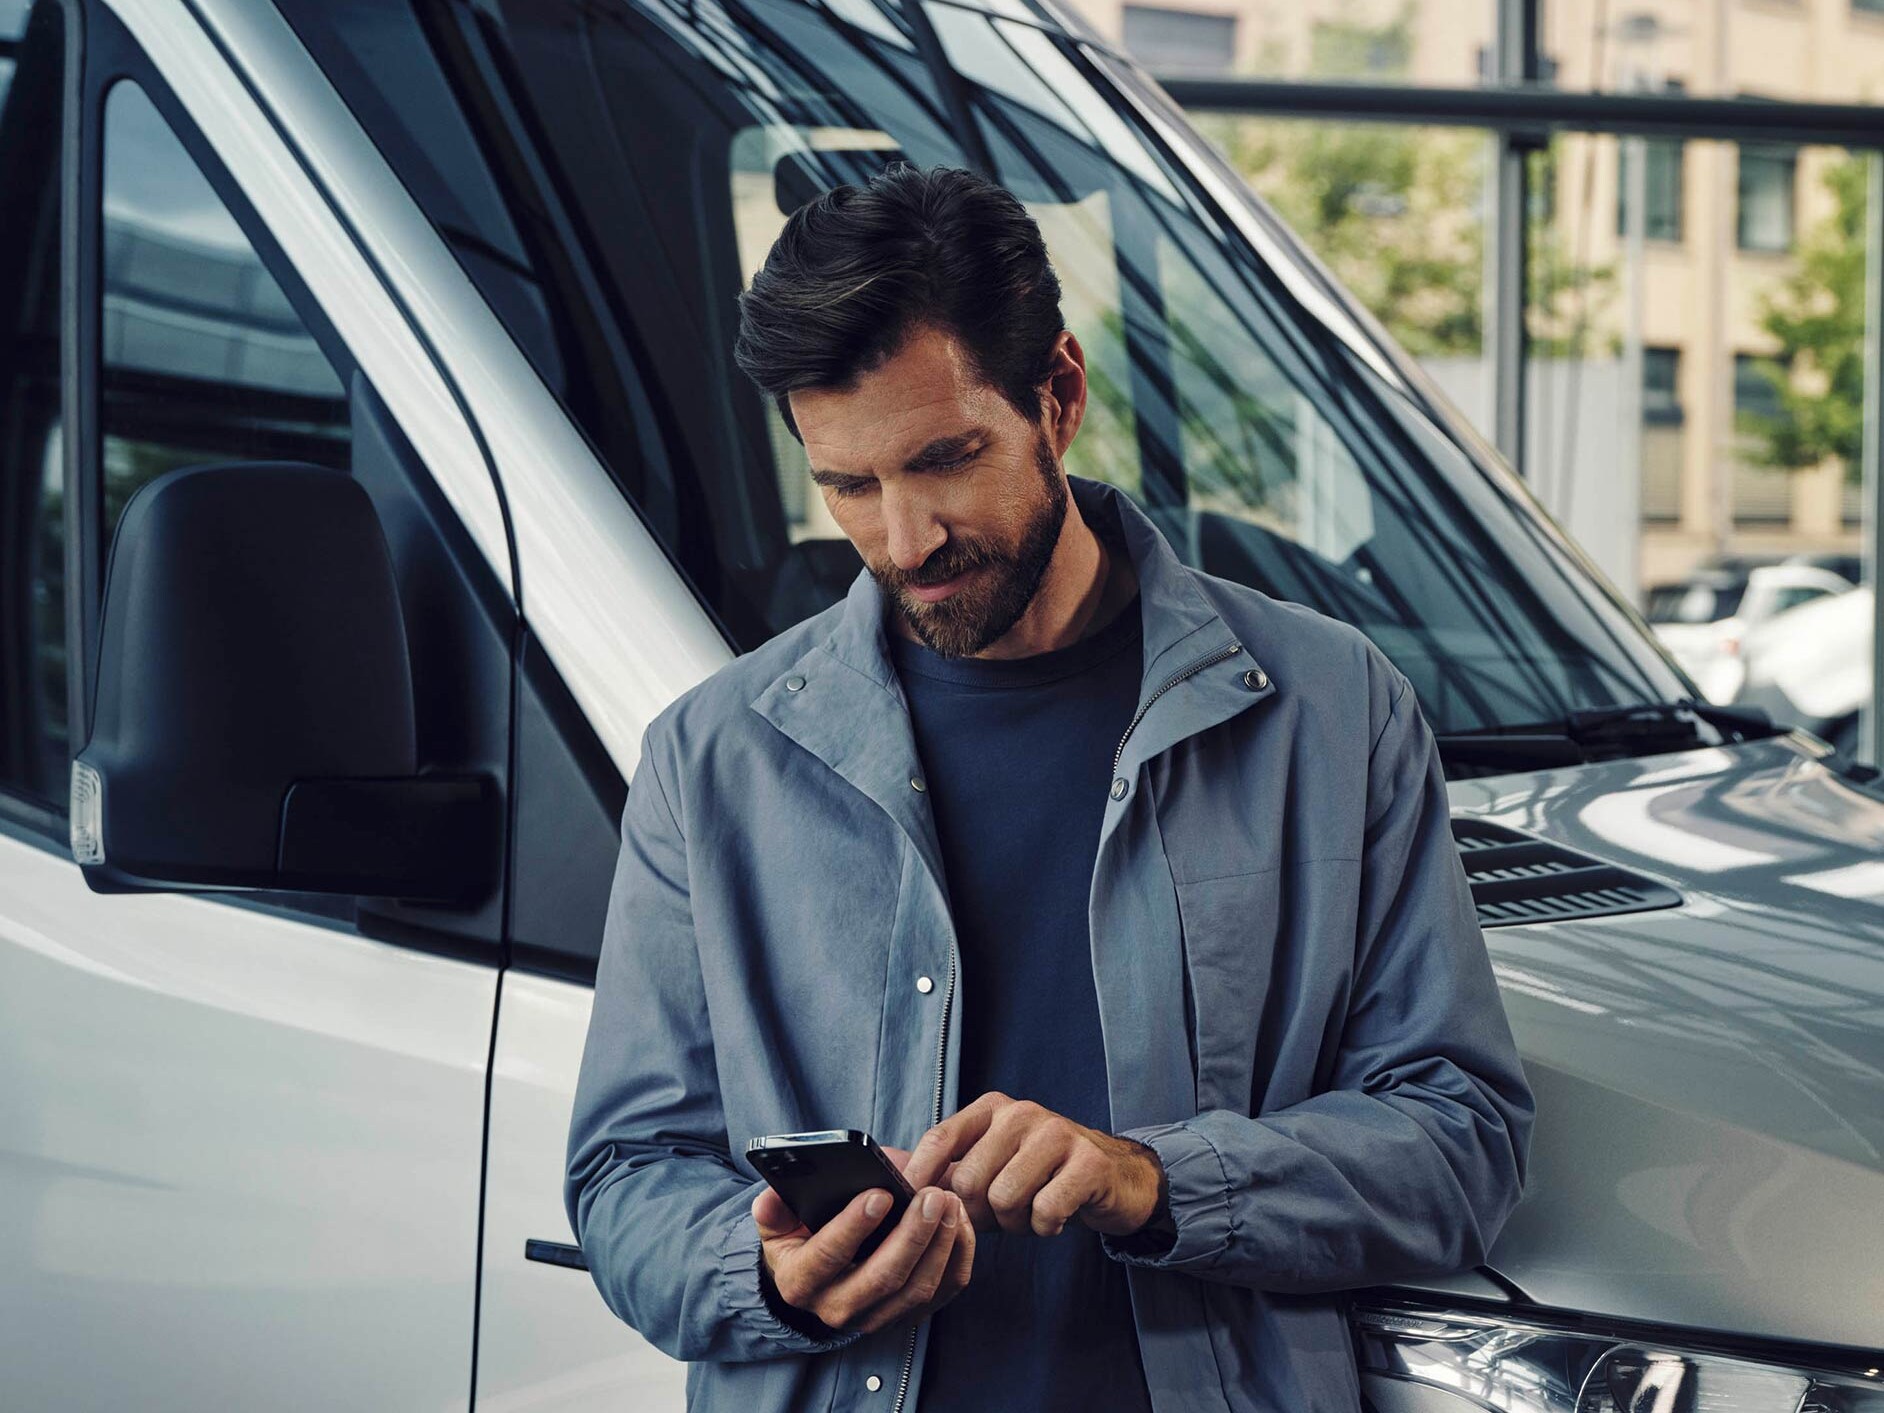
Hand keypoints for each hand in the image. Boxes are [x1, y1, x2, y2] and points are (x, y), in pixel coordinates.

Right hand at [754, 1145, 974, 1335]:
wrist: (817, 1278)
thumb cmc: (801, 1237)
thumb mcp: (777, 1222)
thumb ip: (774, 1207)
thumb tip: (771, 1199)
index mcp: (800, 1282)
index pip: (828, 1256)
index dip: (854, 1226)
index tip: (880, 1194)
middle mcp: (836, 1309)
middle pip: (883, 1277)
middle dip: (911, 1234)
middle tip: (931, 1194)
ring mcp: (875, 1318)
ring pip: (917, 1289)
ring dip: (940, 1244)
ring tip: (949, 1201)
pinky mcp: (907, 1316)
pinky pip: (943, 1292)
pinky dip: (957, 1257)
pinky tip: (960, 1222)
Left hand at [901, 1092, 1163, 1237]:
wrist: (1114, 1178)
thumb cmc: (1042, 1176)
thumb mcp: (993, 1166)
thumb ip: (947, 1171)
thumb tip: (893, 1179)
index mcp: (992, 1109)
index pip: (940, 1137)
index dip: (918, 1175)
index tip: (908, 1206)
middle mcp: (1021, 1113)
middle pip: (970, 1180)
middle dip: (980, 1214)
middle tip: (1003, 1216)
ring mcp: (1057, 1134)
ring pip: (1004, 1198)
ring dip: (1015, 1223)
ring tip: (1031, 1213)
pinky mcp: (1087, 1163)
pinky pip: (1044, 1210)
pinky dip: (1045, 1226)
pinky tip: (1055, 1217)